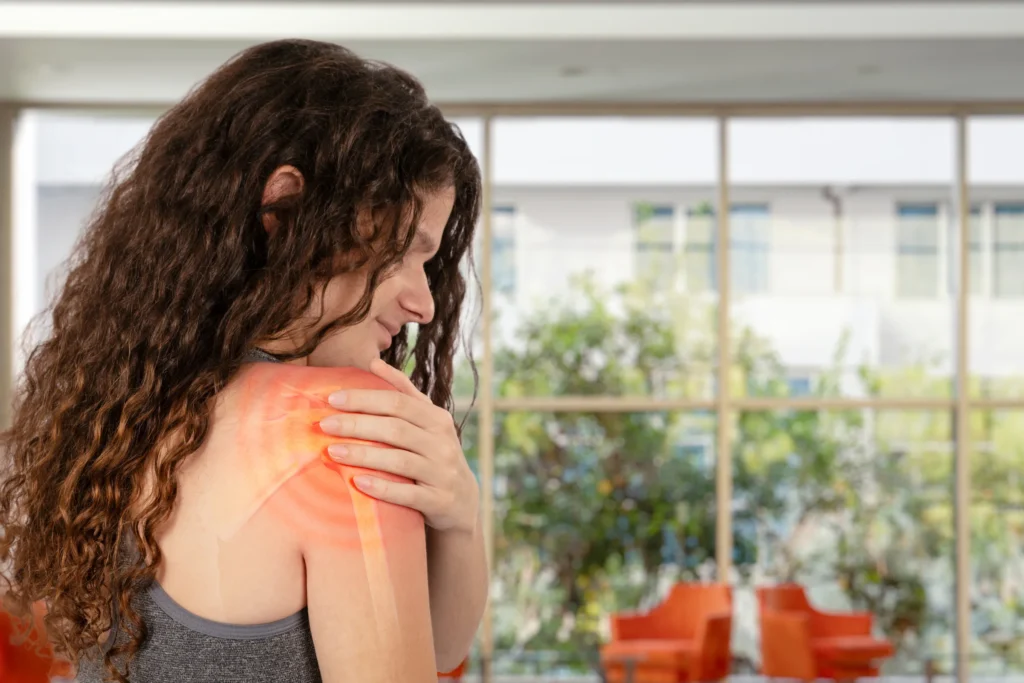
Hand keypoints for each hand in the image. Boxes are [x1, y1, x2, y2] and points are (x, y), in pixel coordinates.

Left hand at [318, 358, 479, 533]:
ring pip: (400, 461)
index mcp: (437, 419)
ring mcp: (442, 472)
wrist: (462, 501)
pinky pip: (408, 494)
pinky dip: (383, 488)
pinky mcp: (439, 500)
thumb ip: (404, 393)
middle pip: (396, 429)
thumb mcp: (427, 422)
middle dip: (357, 425)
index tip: (332, 399)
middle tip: (324, 425)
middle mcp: (442, 443)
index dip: (364, 399)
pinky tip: (358, 483)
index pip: (398, 402)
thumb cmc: (433, 455)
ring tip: (332, 451)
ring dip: (364, 455)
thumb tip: (374, 363)